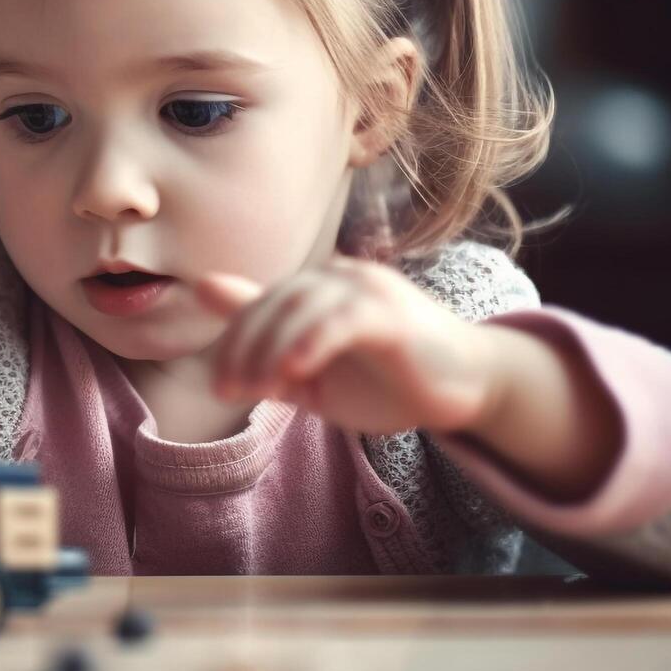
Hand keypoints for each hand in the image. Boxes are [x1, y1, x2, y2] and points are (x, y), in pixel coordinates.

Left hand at [196, 255, 504, 436]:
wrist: (467, 389)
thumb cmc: (388, 380)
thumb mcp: (315, 371)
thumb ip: (265, 341)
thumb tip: (203, 289)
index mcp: (318, 289)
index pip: (260, 305)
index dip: (233, 343)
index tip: (221, 388)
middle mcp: (340, 277)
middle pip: (275, 300)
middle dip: (243, 347)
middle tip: (227, 392)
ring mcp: (368, 290)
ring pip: (302, 304)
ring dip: (270, 348)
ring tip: (256, 390)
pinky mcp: (393, 314)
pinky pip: (344, 319)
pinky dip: (313, 341)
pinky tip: (295, 371)